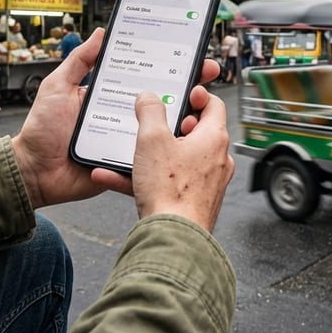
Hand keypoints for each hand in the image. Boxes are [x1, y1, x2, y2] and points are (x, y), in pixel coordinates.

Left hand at [11, 28, 222, 209]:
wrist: (33, 173)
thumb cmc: (42, 130)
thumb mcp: (58, 87)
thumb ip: (79, 61)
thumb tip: (100, 33)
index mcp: (111, 95)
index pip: (145, 76)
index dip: (169, 67)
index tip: (191, 56)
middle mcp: (124, 116)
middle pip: (162, 101)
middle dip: (187, 91)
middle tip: (203, 82)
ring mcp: (127, 140)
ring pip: (162, 130)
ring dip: (182, 121)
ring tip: (195, 112)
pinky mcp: (127, 163)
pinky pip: (150, 158)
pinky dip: (165, 152)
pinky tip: (180, 143)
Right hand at [92, 89, 232, 231]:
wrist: (173, 238)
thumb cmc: (171, 192)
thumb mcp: (152, 139)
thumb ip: (150, 111)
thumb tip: (149, 97)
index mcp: (214, 139)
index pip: (213, 105)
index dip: (197, 95)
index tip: (181, 93)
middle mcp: (216, 160)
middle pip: (196, 131)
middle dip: (171, 125)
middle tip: (153, 123)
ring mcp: (206, 183)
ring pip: (177, 158)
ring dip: (152, 153)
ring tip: (131, 150)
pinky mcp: (192, 201)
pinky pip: (167, 182)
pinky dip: (145, 177)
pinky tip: (114, 177)